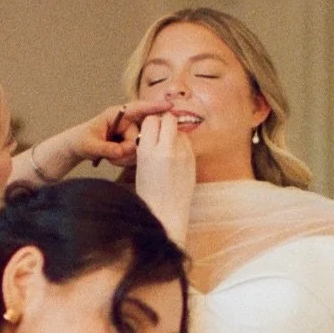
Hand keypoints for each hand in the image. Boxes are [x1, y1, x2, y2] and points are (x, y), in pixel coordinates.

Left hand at [57, 100, 175, 172]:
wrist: (78, 148)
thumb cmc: (81, 140)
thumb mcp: (90, 145)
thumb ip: (106, 148)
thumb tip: (121, 152)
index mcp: (117, 114)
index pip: (138, 109)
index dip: (154, 107)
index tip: (169, 106)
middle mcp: (127, 122)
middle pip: (141, 136)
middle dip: (128, 149)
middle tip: (111, 155)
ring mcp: (130, 134)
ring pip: (138, 149)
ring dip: (124, 157)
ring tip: (109, 157)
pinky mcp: (131, 145)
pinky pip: (136, 155)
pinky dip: (124, 161)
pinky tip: (113, 159)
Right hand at [134, 111, 196, 245]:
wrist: (166, 213)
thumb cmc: (150, 193)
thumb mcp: (141, 166)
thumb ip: (147, 145)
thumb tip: (154, 130)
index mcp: (147, 151)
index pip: (151, 120)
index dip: (151, 124)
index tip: (151, 130)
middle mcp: (165, 149)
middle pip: (168, 119)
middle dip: (165, 123)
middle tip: (162, 133)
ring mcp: (182, 154)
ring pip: (179, 130)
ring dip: (174, 134)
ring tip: (169, 149)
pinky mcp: (192, 160)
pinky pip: (187, 143)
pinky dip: (182, 146)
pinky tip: (177, 159)